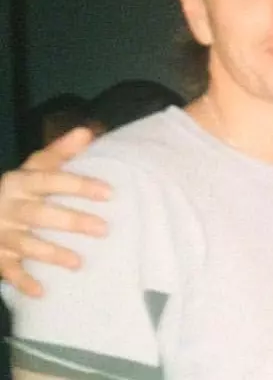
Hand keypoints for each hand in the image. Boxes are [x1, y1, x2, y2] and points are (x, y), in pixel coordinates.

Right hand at [0, 127, 110, 296]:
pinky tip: (41, 292)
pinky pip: (8, 270)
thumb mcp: (33, 167)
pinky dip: (23, 282)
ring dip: (52, 254)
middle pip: (40, 214)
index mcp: (20, 182)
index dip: (79, 184)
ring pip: (26, 244)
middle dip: (71, 222)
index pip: (50, 179)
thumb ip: (59, 152)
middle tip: (104, 229)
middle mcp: (8, 207)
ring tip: (78, 263)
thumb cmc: (18, 189)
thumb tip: (86, 131)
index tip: (109, 192)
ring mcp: (0, 233)